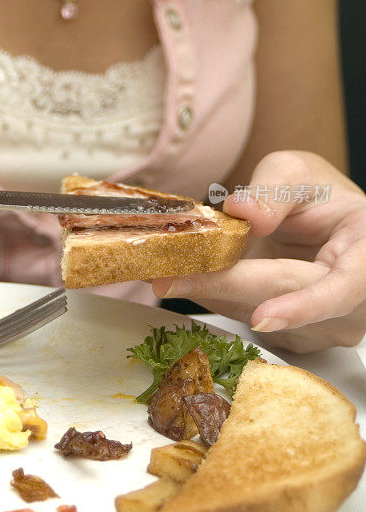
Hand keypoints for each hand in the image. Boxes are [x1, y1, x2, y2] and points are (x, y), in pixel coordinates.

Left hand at [152, 151, 365, 352]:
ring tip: (166, 271)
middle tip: (166, 279)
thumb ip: (274, 190)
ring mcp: (323, 327)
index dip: (300, 307)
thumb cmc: (318, 197)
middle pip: (282, 301)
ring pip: (256, 313)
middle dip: (221, 288)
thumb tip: (244, 212)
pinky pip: (245, 317)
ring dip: (209, 292)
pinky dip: (214, 296)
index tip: (262, 317)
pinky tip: (191, 275)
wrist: (320, 224)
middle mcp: (352, 304)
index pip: (338, 291)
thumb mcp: (299, 174)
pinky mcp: (292, 336)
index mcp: (365, 258)